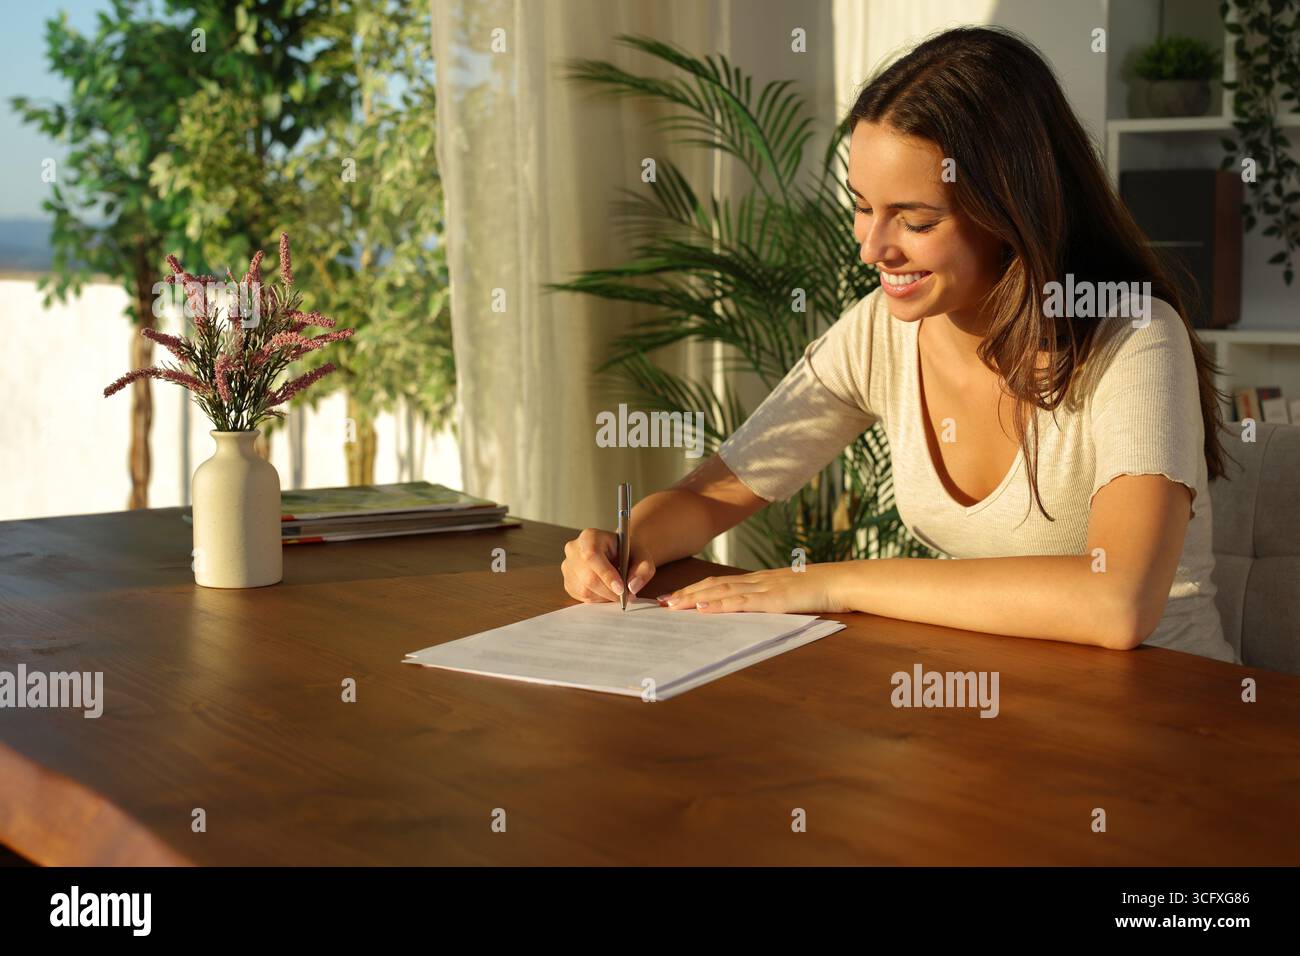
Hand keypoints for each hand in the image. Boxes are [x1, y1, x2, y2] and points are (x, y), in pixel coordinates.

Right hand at [561, 527, 656, 603]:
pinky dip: (598, 599)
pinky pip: (582, 597)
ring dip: (605, 596)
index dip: (606, 574)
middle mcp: (574, 550)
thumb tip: (632, 587)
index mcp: (590, 537)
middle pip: (588, 577)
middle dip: (610, 591)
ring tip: (617, 589)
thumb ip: (643, 570)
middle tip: (627, 596)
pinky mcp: (568, 582)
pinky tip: (606, 589)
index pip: (592, 556)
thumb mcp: (643, 556)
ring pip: (585, 590)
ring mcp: (568, 567)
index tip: (621, 589)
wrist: (618, 554)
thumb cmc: (629, 553)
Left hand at [656, 563, 851, 613]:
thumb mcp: (786, 595)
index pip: (718, 584)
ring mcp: (763, 589)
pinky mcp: (772, 599)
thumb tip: (749, 610)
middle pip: (712, 586)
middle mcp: (755, 581)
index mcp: (757, 581)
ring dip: (695, 599)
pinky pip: (741, 602)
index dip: (694, 590)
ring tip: (673, 605)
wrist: (838, 582)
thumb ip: (767, 600)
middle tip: (662, 603)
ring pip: (721, 592)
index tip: (674, 597)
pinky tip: (704, 608)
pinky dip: (719, 605)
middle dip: (686, 594)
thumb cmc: (817, 591)